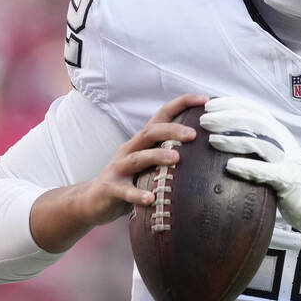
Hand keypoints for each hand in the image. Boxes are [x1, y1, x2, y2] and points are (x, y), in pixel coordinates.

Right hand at [30, 93, 208, 252]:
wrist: (93, 201)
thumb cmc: (130, 180)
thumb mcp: (149, 164)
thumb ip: (169, 154)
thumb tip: (207, 150)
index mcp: (142, 142)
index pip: (162, 115)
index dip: (182, 104)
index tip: (206, 100)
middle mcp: (130, 149)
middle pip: (150, 132)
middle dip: (172, 130)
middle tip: (194, 134)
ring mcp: (119, 169)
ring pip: (138, 158)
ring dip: (157, 156)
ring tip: (176, 158)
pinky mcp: (112, 189)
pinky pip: (125, 191)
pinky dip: (138, 195)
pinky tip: (151, 199)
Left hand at [201, 97, 300, 239]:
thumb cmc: (286, 178)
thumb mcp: (272, 154)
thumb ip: (254, 142)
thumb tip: (222, 134)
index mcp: (278, 132)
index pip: (254, 110)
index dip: (231, 104)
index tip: (208, 105)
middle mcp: (283, 141)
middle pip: (255, 122)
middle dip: (228, 118)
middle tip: (204, 120)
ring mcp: (287, 159)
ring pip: (260, 142)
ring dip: (234, 140)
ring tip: (212, 140)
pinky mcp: (288, 179)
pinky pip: (268, 171)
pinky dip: (249, 167)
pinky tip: (231, 166)